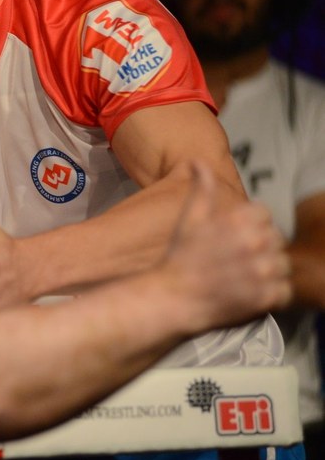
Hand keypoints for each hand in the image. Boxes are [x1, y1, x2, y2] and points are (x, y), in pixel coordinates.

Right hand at [161, 159, 291, 329]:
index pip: (264, 215)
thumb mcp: (189, 219)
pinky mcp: (266, 297)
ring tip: (245, 278)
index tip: (235, 240)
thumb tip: (198, 161)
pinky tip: (251, 292)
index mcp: (239, 220)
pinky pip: (284, 291)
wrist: (174, 298)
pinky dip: (272, 294)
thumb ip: (201, 189)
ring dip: (269, 271)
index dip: (251, 226)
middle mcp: (255, 243)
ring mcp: (263, 271)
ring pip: (283, 265)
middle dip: (261, 248)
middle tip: (238, 260)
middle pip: (276, 239)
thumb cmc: (180, 258)